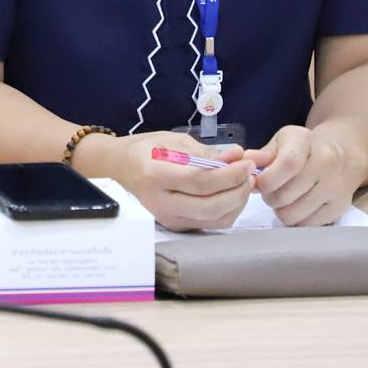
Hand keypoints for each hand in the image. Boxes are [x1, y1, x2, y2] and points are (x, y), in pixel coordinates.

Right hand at [83, 130, 255, 232]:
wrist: (117, 170)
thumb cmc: (145, 150)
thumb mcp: (172, 141)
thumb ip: (206, 152)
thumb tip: (237, 156)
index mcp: (155, 175)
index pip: (200, 181)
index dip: (229, 174)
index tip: (246, 162)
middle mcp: (160, 202)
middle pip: (210, 206)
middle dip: (238, 190)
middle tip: (250, 173)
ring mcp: (167, 218)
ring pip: (214, 219)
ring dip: (237, 202)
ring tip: (244, 182)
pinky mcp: (175, 226)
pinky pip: (210, 223)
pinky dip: (228, 210)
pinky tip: (232, 194)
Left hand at [247, 124, 364, 225]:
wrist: (342, 155)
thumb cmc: (302, 149)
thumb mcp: (281, 142)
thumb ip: (259, 155)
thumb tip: (243, 164)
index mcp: (305, 140)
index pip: (287, 165)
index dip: (266, 180)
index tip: (257, 183)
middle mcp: (325, 162)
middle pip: (285, 195)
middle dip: (269, 197)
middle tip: (269, 192)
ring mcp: (335, 186)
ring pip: (294, 214)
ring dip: (281, 210)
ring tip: (283, 199)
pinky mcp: (339, 207)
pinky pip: (307, 224)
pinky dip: (296, 219)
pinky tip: (297, 205)